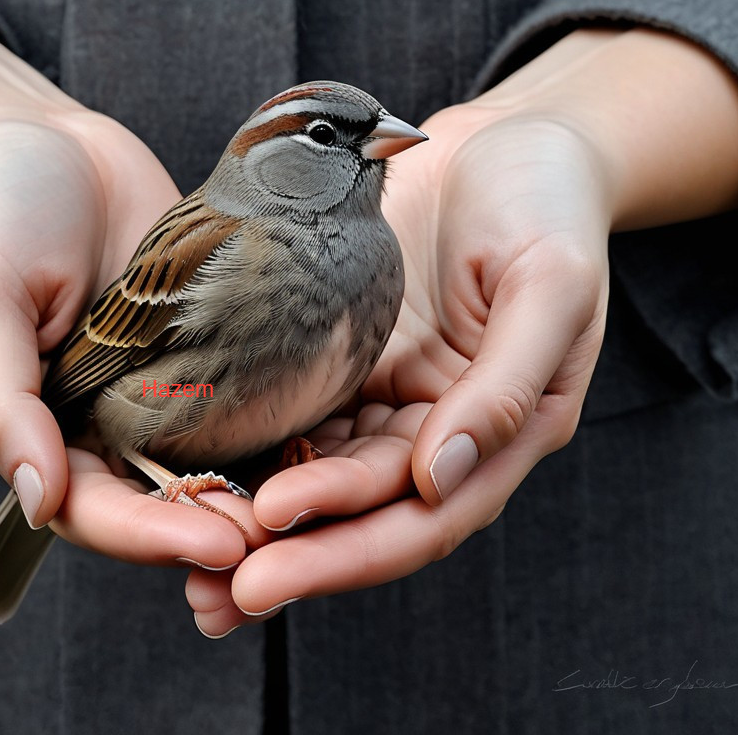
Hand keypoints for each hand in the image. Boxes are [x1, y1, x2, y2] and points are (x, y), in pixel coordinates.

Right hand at [0, 0, 268, 569]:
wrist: (52, 144)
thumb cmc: (2, 211)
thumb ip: (3, 396)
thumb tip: (36, 500)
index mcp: (45, 429)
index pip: (95, 509)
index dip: (153, 535)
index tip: (219, 546)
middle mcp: (106, 422)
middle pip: (163, 502)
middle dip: (218, 528)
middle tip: (283, 540)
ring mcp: (161, 387)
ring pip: (209, 462)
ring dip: (257, 492)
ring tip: (318, 505)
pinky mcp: (208, 347)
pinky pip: (243, 397)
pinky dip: (278, 425)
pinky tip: (327, 438)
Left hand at [187, 28, 737, 635]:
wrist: (502, 143)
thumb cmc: (542, 205)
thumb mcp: (551, 286)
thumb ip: (507, 385)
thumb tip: (442, 477)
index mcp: (496, 432)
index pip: (423, 515)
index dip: (350, 541)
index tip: (273, 550)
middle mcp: (432, 431)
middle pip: (359, 513)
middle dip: (292, 555)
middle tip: (216, 594)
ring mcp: (380, 399)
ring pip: (316, 477)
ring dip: (257, 524)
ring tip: (185, 558)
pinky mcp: (338, 359)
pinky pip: (290, 414)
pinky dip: (249, 453)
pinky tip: (195, 478)